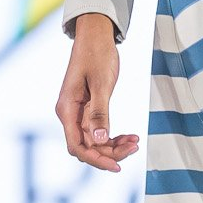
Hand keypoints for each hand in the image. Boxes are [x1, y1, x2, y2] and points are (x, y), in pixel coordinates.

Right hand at [55, 13, 140, 172]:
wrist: (96, 36)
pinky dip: (114, 135)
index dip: (96, 159)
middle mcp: (70, 114)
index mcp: (67, 109)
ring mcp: (78, 113)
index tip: (116, 165)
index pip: (77, 146)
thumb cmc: (96, 55)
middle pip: (87, 147)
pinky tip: (130, 135)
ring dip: (114, 145)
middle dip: (109, 152)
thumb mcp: (101, 83)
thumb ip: (99, 112)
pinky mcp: (88, 109)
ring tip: (135, 142)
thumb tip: (99, 139)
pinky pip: (99, 131)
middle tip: (134, 147)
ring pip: (95, 141)